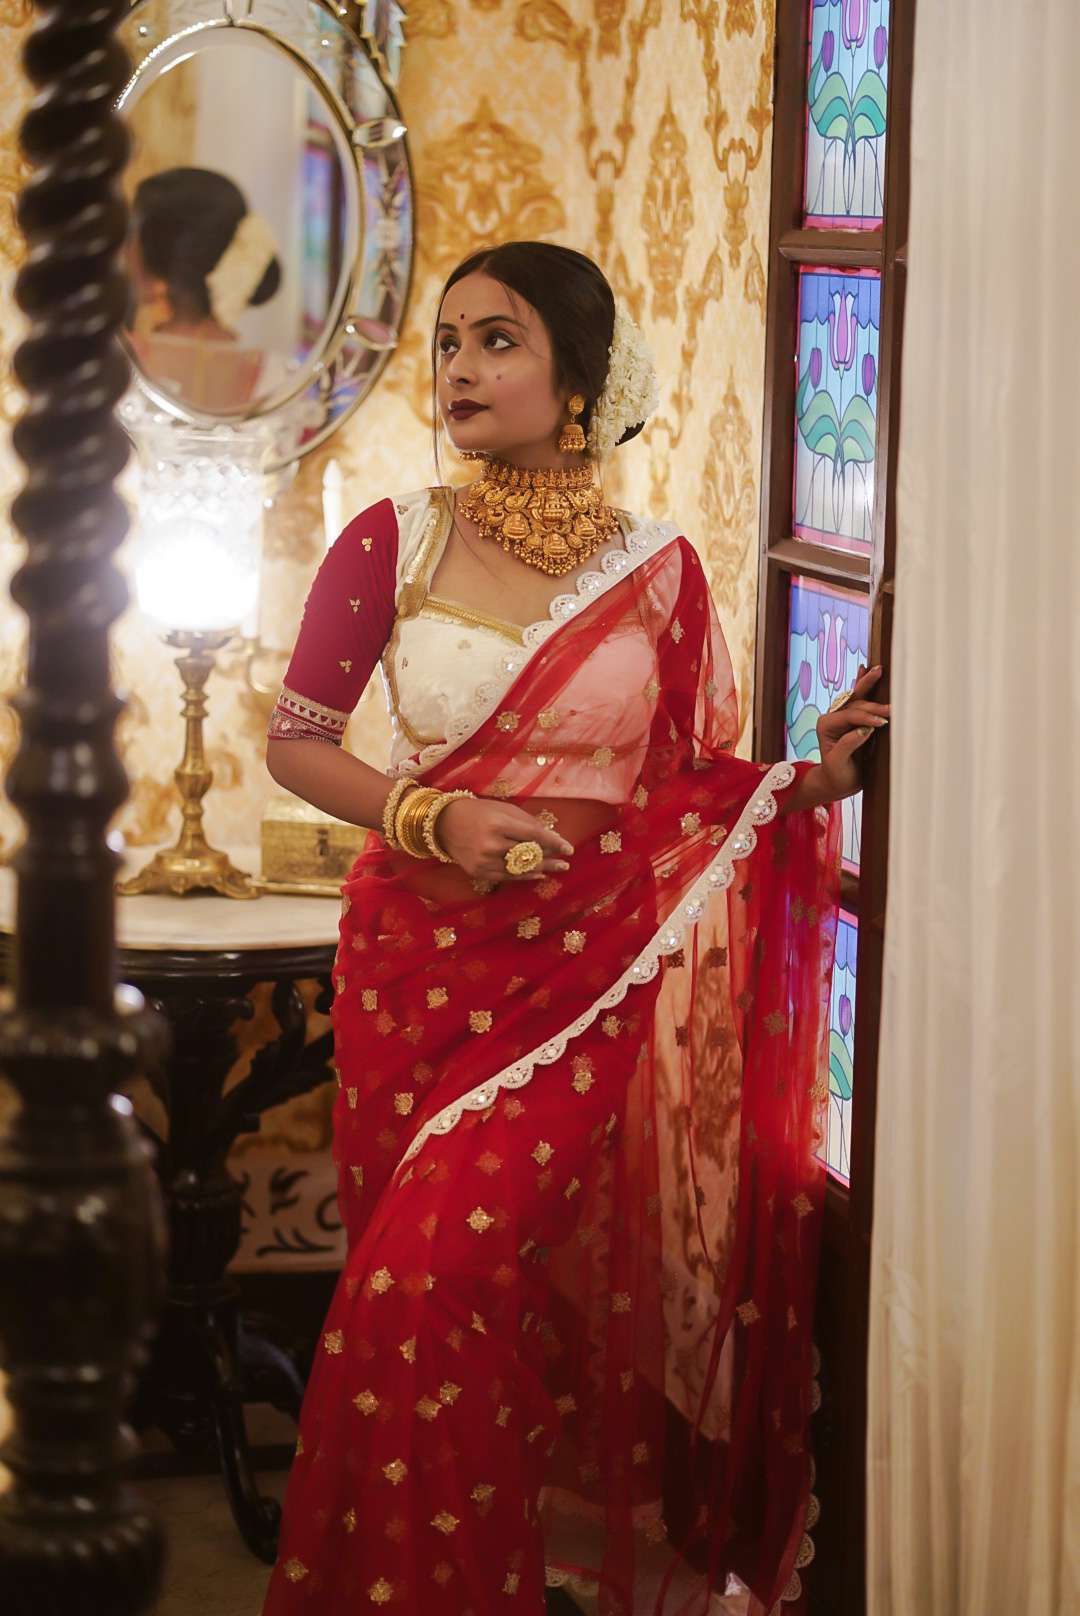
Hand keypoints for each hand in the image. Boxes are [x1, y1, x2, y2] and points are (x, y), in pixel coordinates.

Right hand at [437, 797, 574, 882]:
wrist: (445, 824)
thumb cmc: (479, 811)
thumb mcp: (504, 809)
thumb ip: (527, 823)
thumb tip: (552, 836)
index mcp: (499, 823)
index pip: (533, 835)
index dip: (553, 843)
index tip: (569, 849)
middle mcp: (491, 844)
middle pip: (528, 855)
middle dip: (550, 859)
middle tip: (565, 863)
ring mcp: (484, 861)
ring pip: (519, 869)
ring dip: (540, 869)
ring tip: (556, 869)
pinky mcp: (478, 872)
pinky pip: (507, 877)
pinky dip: (524, 876)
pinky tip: (537, 874)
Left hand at [815, 665, 890, 801]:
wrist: (837, 782)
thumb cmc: (837, 775)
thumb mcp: (838, 763)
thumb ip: (848, 745)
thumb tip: (866, 729)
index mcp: (826, 725)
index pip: (850, 716)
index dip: (866, 718)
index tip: (882, 723)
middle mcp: (833, 717)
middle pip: (855, 705)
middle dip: (874, 705)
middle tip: (891, 709)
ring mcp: (843, 716)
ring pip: (857, 697)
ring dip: (869, 685)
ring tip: (878, 669)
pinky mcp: (853, 719)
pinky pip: (859, 699)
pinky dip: (863, 685)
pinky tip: (864, 669)